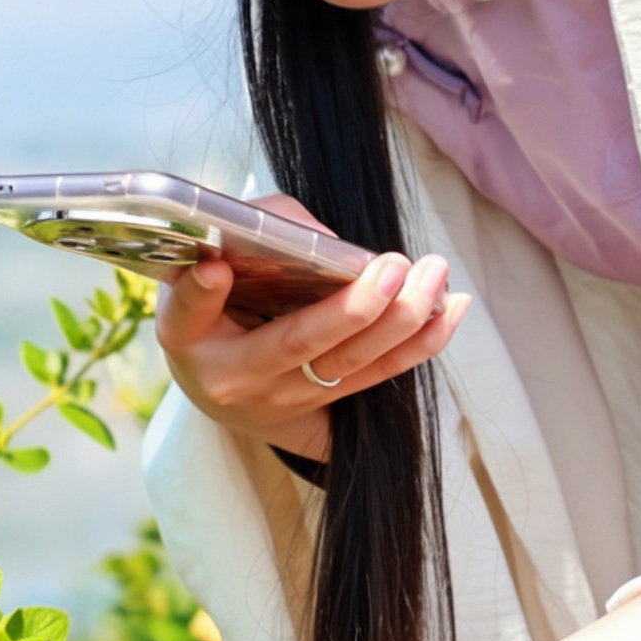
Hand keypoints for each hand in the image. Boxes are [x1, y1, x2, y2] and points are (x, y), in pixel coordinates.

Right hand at [155, 195, 469, 461]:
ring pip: (352, 364)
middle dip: (353, 307)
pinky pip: (381, 374)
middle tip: (394, 266)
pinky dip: (423, 341)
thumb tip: (325, 238)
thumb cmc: (213, 310)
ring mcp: (287, 398)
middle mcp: (238, 376)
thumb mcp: (200, 271)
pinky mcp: (327, 405)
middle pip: (297, 343)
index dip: (199, 295)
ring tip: (435, 274)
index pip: (186, 317)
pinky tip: (454, 307)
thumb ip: (255, 235)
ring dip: (405, 319)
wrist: (220, 388)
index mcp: (191, 340)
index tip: (213, 267)